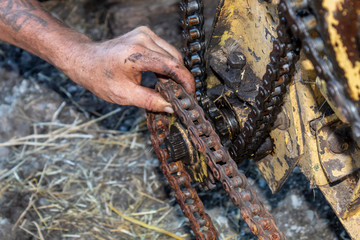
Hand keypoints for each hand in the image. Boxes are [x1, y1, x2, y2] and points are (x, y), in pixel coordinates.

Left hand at [65, 26, 194, 112]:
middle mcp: (143, 39)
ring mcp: (144, 33)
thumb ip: (149, 101)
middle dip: (180, 78)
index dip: (185, 81)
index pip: (172, 66)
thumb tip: (171, 107)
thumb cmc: (100, 77)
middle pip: (175, 59)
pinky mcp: (144, 34)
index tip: (190, 94)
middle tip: (178, 96)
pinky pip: (164, 50)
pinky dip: (166, 64)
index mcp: (137, 54)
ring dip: (174, 71)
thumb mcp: (124, 95)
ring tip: (168, 88)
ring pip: (172, 54)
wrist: (85, 59)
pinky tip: (161, 77)